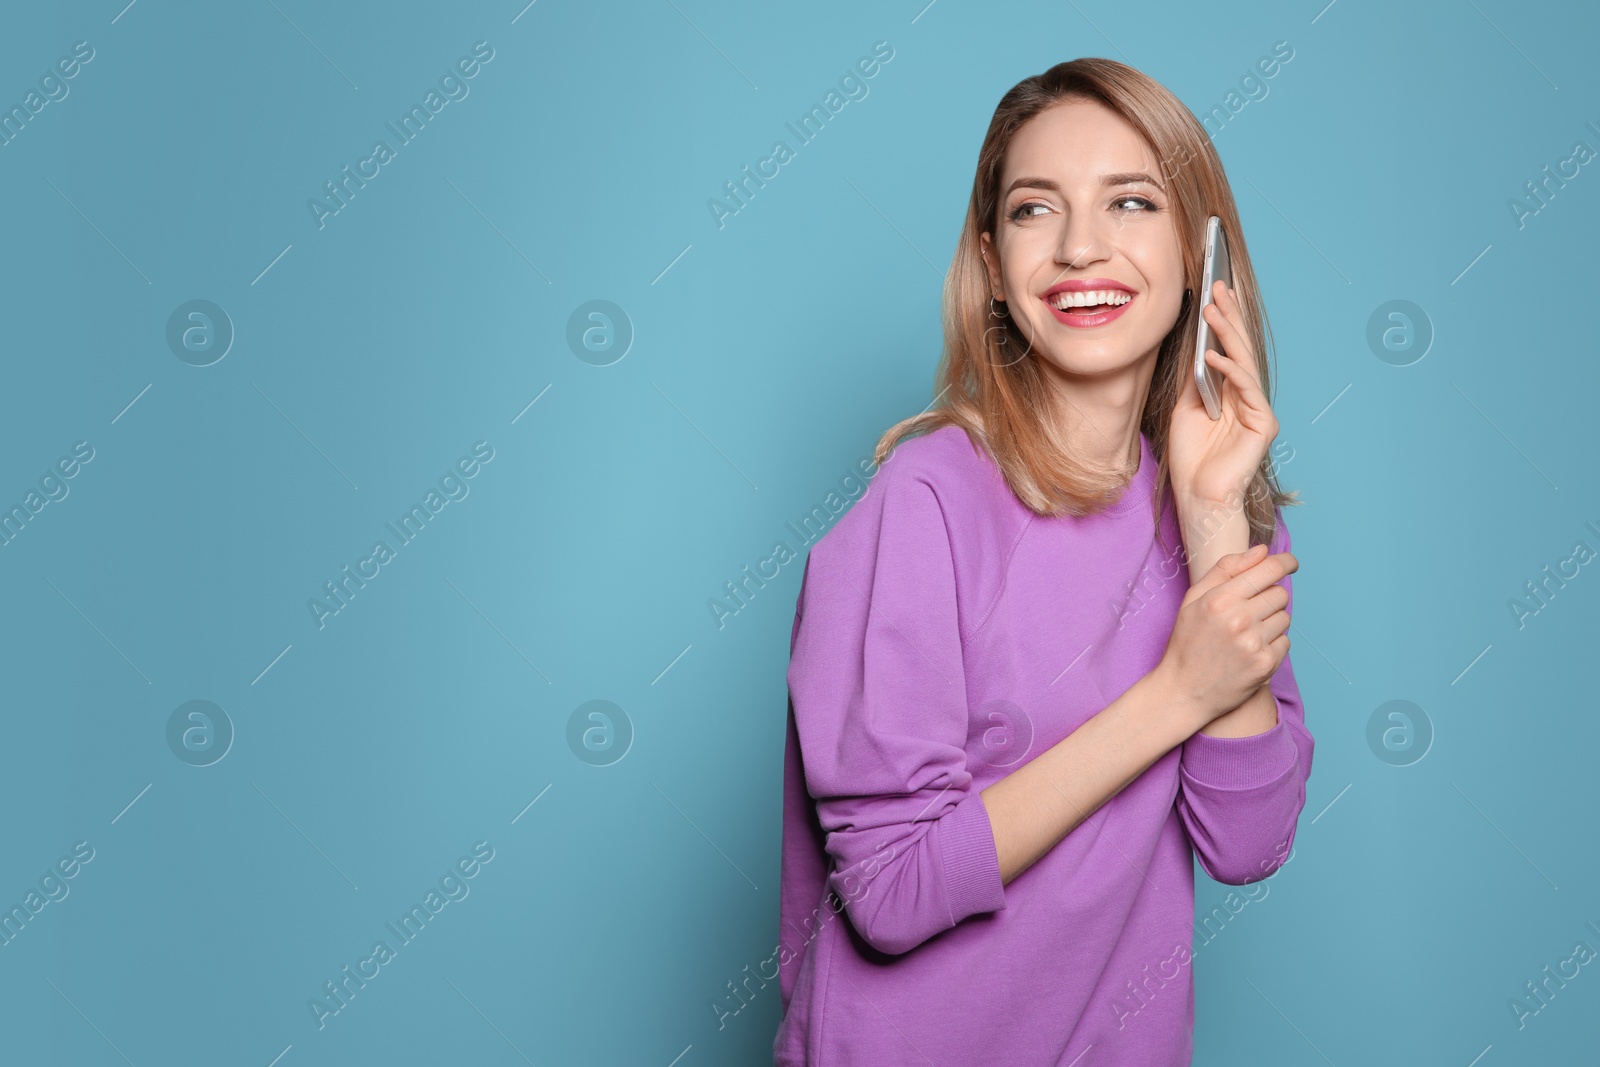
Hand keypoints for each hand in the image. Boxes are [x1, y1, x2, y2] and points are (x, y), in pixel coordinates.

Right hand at [1153, 543, 1295, 730]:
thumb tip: (1261, 551)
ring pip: (1284, 618)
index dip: (1285, 562)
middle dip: (1270, 597)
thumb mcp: (1194, 599)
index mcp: (1220, 598)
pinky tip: (1250, 651)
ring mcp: (1254, 644)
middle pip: (1280, 594)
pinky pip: (1285, 642)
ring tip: (1246, 634)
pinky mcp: (1265, 665)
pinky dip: (1272, 644)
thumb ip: (1226, 569)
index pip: (1269, 569)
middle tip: (1251, 611)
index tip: (1290, 563)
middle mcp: (1239, 619)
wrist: (1182, 691)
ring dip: (1271, 622)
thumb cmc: (1187, 642)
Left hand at [1168, 280, 1277, 506]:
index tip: (1213, 292)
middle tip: (1219, 286)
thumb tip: (1197, 346)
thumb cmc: (1191, 457)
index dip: (1223, 320)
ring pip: (1244, 363)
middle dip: (1229, 316)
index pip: (1229, 348)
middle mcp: (1248, 397)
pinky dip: (1230, 371)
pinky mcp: (1263, 424)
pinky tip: (1214, 356)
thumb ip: (1196, 379)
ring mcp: (1257, 409)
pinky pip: (1246, 390)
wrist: (1197, 495)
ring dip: (1228, 334)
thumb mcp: (1186, 407)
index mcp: (1231, 393)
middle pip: (1240, 349)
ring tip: (1214, 309)